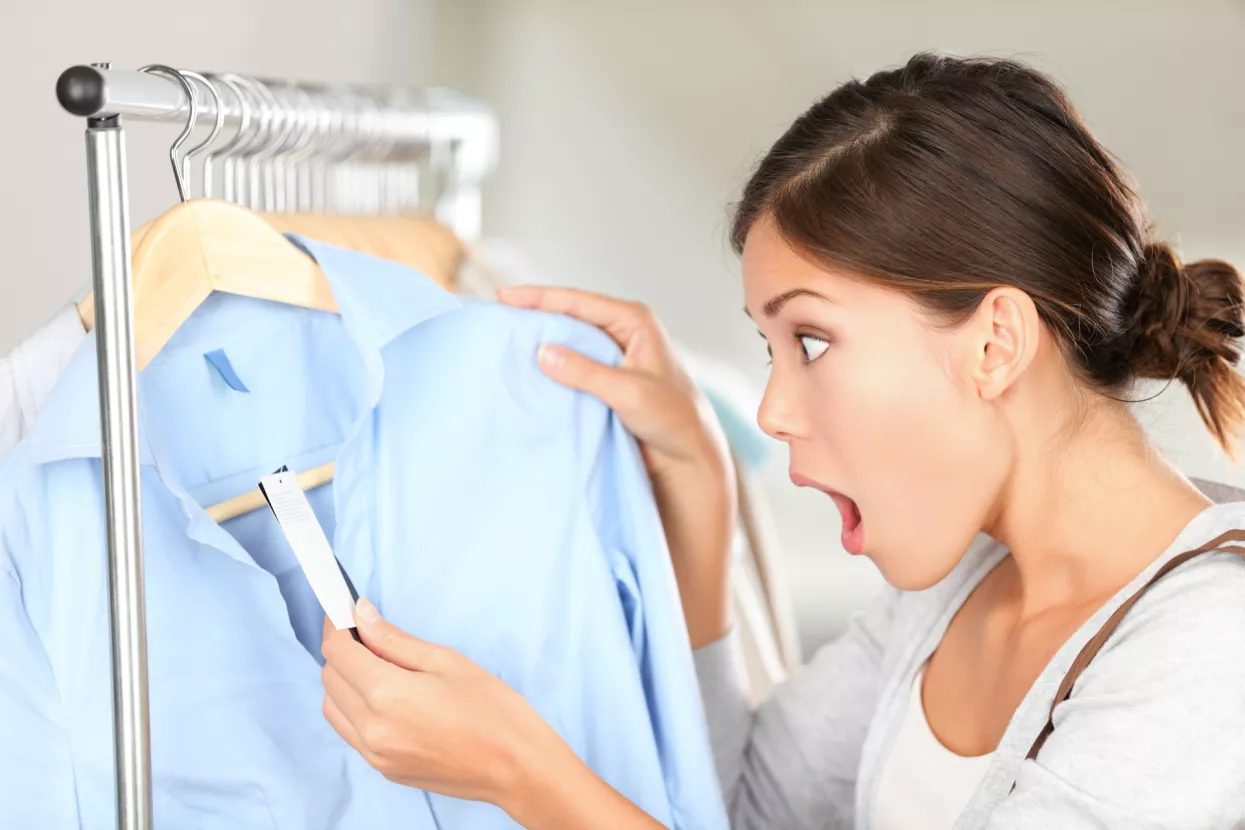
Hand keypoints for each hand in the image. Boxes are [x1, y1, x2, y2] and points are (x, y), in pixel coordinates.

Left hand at [320, 601, 554, 805]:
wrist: (516, 766)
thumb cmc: (492, 708)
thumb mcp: (446, 660)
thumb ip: (394, 639)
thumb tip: (360, 615)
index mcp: (388, 694)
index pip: (337, 653)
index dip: (336, 626)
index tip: (345, 612)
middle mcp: (372, 728)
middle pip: (329, 679)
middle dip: (341, 652)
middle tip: (368, 636)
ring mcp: (375, 755)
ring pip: (333, 708)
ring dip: (344, 683)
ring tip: (378, 668)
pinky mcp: (383, 770)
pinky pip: (351, 733)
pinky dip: (355, 709)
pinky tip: (386, 698)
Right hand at [497, 286, 735, 646]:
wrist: (689, 455)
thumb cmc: (672, 421)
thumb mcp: (630, 393)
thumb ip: (588, 372)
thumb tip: (543, 352)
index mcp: (635, 321)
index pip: (578, 301)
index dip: (539, 298)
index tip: (503, 298)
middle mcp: (624, 331)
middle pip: (569, 314)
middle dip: (534, 313)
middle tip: (496, 314)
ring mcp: (614, 353)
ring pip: (568, 338)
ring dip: (540, 338)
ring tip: (504, 337)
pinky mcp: (606, 377)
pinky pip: (571, 362)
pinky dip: (549, 362)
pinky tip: (526, 367)